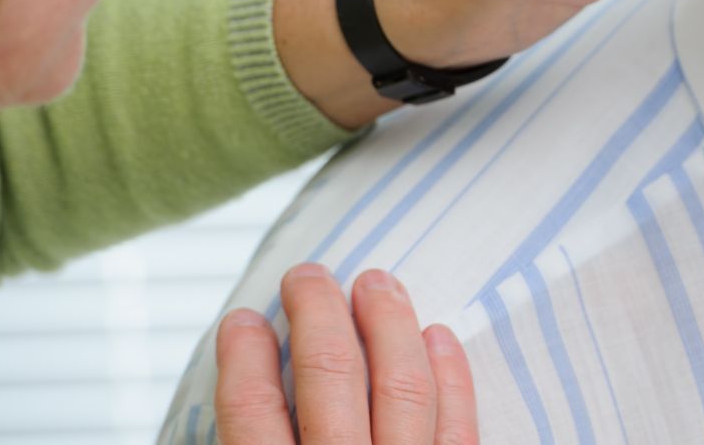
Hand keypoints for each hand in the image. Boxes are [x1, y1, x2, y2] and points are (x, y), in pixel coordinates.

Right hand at [214, 264, 476, 443]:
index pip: (252, 412)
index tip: (243, 318)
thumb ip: (255, 440)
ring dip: (389, 324)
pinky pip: (459, 426)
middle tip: (307, 275)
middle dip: (318, 314)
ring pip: (403, 388)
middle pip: (329, 378)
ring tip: (376, 281)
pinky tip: (438, 336)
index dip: (244, 358)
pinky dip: (452, 377)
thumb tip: (251, 392)